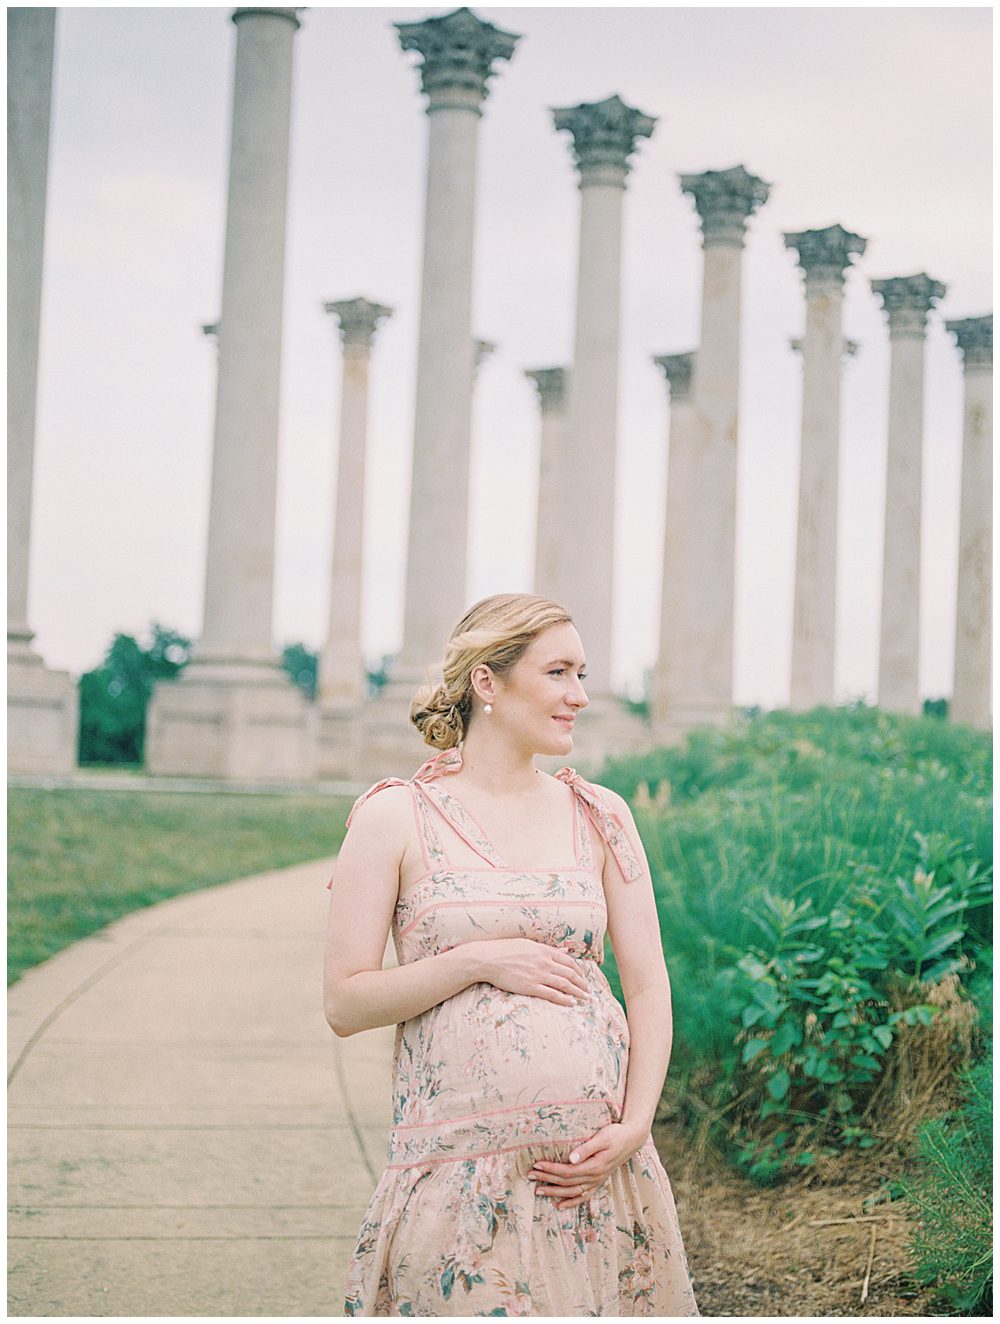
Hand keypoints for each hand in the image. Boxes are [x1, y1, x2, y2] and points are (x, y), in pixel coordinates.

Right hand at [474, 938, 590, 1006]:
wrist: (488, 959)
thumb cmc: (506, 950)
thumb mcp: (529, 944)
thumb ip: (548, 949)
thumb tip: (565, 950)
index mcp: (544, 950)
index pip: (569, 961)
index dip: (579, 970)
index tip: (583, 977)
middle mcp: (544, 962)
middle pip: (570, 973)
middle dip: (582, 983)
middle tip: (589, 991)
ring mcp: (538, 975)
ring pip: (564, 984)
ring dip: (578, 992)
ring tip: (585, 999)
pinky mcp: (530, 987)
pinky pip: (551, 994)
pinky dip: (563, 999)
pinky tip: (571, 1003)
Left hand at [528, 1121, 647, 1209]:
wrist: (632, 1139)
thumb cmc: (616, 1134)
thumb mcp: (602, 1137)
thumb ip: (586, 1149)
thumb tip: (571, 1158)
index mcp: (594, 1166)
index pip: (567, 1171)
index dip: (551, 1169)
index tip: (537, 1164)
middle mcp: (595, 1177)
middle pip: (566, 1182)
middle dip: (547, 1179)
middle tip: (530, 1175)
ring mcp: (597, 1181)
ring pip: (572, 1192)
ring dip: (554, 1192)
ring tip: (538, 1190)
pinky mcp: (598, 1181)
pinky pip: (583, 1196)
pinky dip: (571, 1202)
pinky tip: (560, 1205)